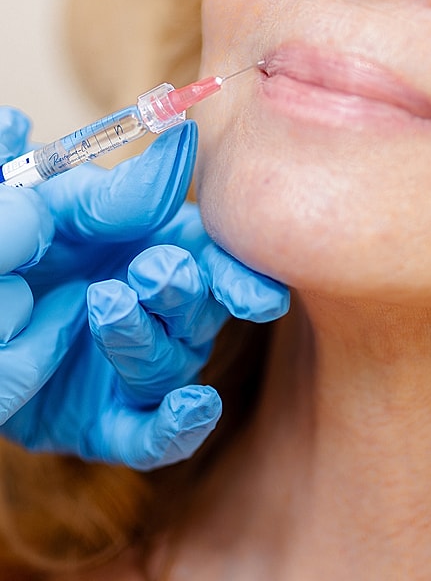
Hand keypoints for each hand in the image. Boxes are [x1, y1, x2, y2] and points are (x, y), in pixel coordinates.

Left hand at [0, 107, 288, 468]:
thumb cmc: (23, 237)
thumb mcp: (54, 206)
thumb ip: (116, 191)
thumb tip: (183, 143)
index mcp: (163, 251)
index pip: (220, 266)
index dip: (244, 280)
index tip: (257, 296)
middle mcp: (162, 314)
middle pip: (201, 313)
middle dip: (185, 294)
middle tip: (151, 271)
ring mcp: (136, 372)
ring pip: (174, 367)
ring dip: (149, 338)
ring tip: (103, 303)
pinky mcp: (107, 424)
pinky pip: (153, 438)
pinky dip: (179, 427)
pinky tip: (193, 405)